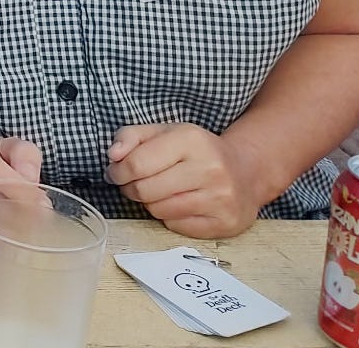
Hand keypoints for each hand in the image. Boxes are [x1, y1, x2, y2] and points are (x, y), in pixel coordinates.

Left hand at [108, 124, 266, 239]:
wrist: (246, 171)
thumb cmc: (196, 151)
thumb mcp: (164, 132)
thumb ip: (131, 136)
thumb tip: (113, 155)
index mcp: (191, 139)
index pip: (137, 163)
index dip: (118, 171)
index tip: (116, 172)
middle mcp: (210, 169)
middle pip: (145, 190)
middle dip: (131, 188)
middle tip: (134, 183)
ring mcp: (220, 198)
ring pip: (159, 210)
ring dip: (149, 203)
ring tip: (159, 191)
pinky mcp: (225, 223)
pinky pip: (176, 226)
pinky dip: (169, 216)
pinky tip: (178, 203)